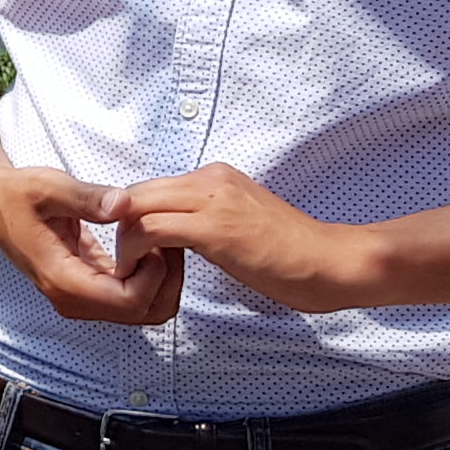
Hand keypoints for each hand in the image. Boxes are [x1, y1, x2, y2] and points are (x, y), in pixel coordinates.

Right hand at [0, 165, 180, 325]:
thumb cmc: (18, 195)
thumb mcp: (48, 187)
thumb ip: (86, 197)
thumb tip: (124, 204)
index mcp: (63, 280)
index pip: (128, 301)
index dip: (153, 273)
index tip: (152, 237)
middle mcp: (73, 299)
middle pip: (143, 312)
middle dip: (166, 278)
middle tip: (164, 237)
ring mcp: (81, 298)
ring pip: (143, 310)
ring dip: (161, 279)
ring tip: (157, 239)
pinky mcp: (89, 288)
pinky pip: (132, 297)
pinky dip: (149, 276)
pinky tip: (147, 243)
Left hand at [110, 163, 385, 314]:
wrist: (329, 262)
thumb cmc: (290, 254)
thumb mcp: (241, 223)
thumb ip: (208, 218)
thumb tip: (176, 232)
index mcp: (217, 177)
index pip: (152, 187)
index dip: (134, 218)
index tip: (137, 250)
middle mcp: (210, 179)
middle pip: (136, 192)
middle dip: (120, 227)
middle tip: (126, 262)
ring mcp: (211, 200)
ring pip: (136, 206)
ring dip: (124, 241)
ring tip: (131, 270)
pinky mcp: (212, 228)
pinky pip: (150, 229)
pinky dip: (136, 251)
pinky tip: (143, 272)